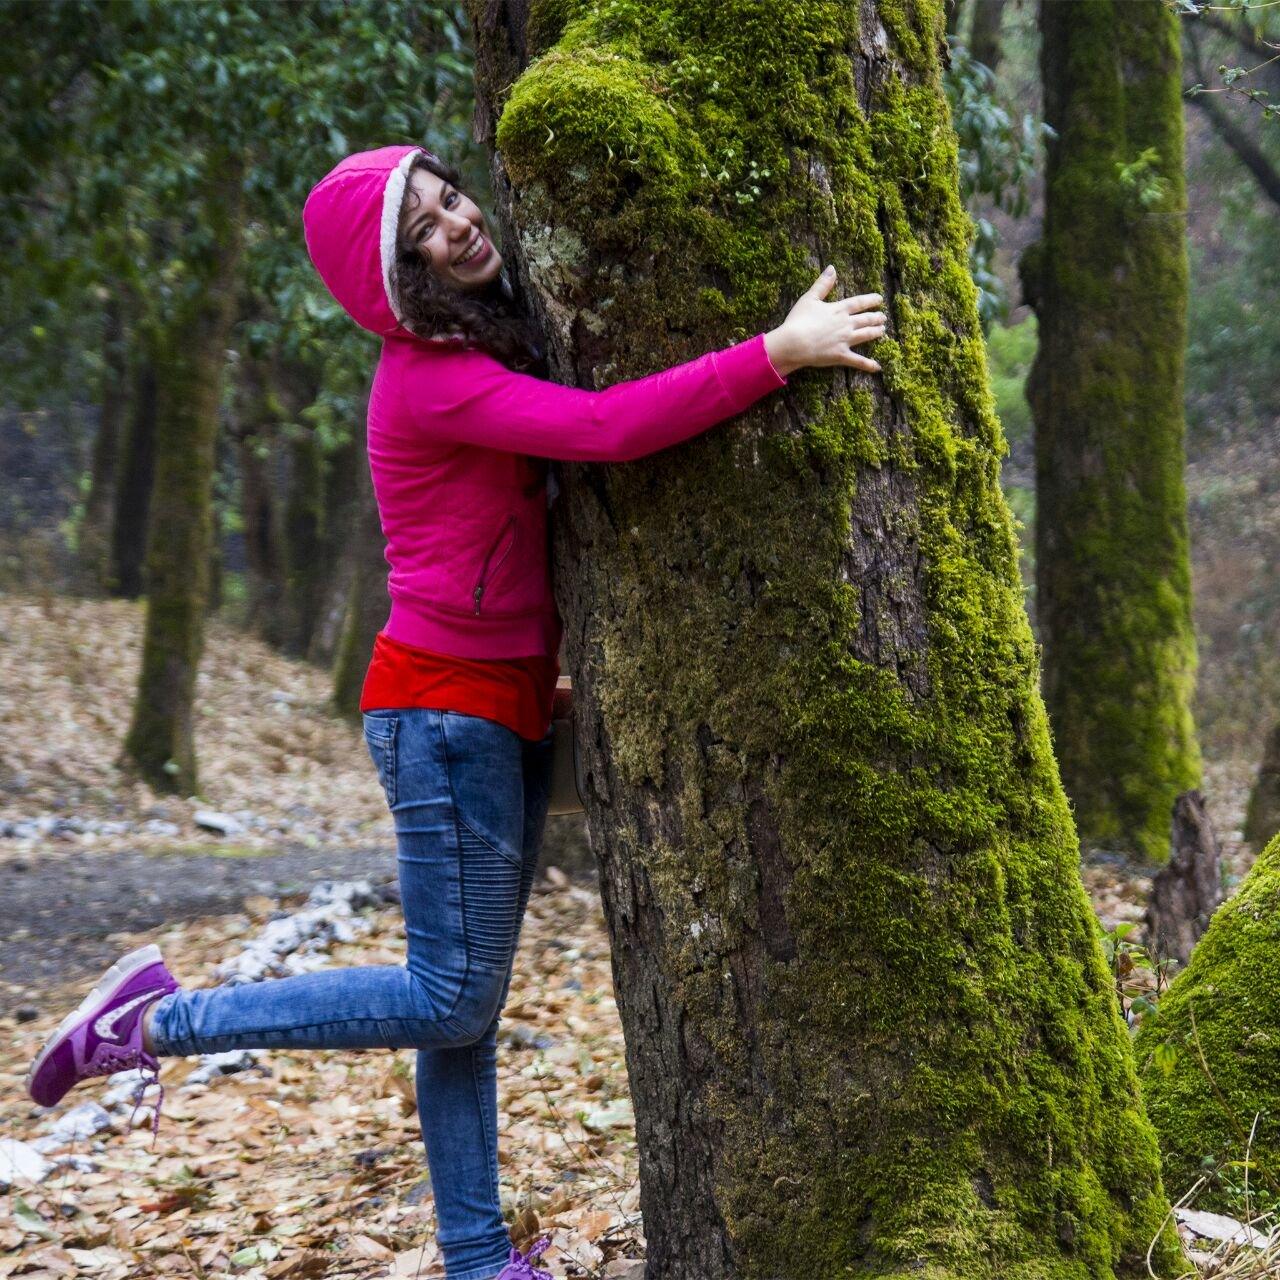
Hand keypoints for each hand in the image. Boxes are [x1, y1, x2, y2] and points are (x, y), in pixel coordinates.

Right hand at [764, 266, 884, 375]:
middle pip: (866, 319)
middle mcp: (846, 324)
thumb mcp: (809, 298)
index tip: (879, 299)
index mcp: (839, 309)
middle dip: (876, 317)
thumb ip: (822, 284)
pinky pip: (858, 361)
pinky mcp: (841, 355)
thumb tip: (832, 268)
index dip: (870, 300)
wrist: (794, 342)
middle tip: (883, 317)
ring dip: (875, 333)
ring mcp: (845, 340)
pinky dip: (868, 364)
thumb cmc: (799, 320)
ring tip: (882, 331)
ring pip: (865, 335)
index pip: (859, 303)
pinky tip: (877, 367)